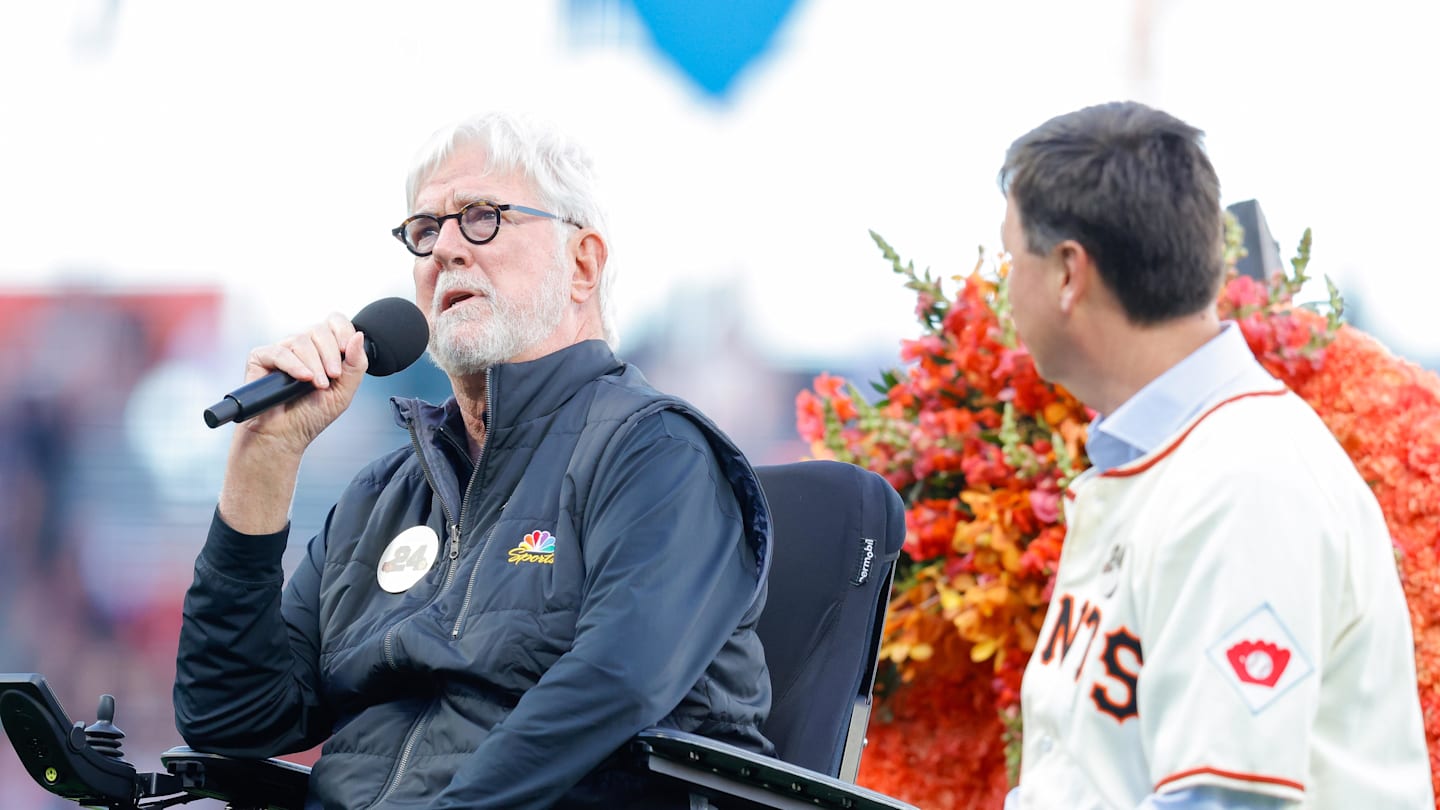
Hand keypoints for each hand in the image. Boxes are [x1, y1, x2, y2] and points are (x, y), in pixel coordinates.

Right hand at [233, 312, 369, 458]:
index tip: (347, 352)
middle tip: (333, 376)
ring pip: (301, 340)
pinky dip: (293, 365)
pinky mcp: (260, 358)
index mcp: (323, 350)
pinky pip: (279, 351)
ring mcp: (282, 350)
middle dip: (331, 354)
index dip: (343, 332)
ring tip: (317, 385)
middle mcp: (303, 347)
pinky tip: (302, 378)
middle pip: (319, 330)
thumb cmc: (312, 415)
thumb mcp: (344, 391)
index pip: (335, 322)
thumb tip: (359, 335)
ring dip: (314, 364)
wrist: (285, 435)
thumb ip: (356, 364)